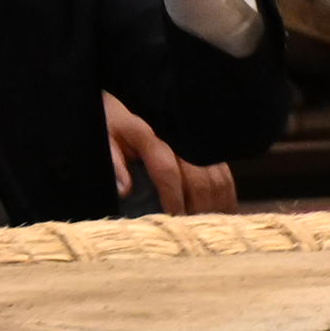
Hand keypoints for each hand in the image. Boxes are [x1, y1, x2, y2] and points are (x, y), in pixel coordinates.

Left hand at [103, 93, 235, 215]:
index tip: (176, 222)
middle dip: (200, 207)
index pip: (169, 172)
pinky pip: (222, 169)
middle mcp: (180, 139)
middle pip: (200, 177)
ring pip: (217, 174)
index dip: (174, 199)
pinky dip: (226, 190)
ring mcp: (196, 141)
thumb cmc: (112, 122)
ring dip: (218, 201)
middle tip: (196, 233)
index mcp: (152, 137)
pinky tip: (225, 208)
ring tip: (214, 226)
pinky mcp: (204, 145)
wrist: (129, 97)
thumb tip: (125, 190)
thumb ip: (113, 162)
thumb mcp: (103, 139)